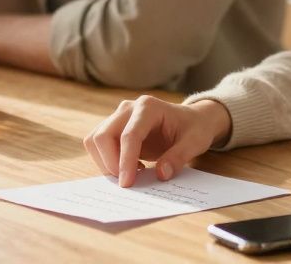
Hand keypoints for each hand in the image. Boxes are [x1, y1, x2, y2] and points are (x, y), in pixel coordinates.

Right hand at [84, 96, 231, 186]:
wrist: (191, 120)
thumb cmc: (194, 128)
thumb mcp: (195, 142)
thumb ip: (179, 157)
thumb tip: (161, 174)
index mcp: (149, 107)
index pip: (129, 135)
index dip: (125, 161)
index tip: (127, 183)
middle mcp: (129, 108)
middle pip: (103, 135)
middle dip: (110, 163)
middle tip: (128, 182)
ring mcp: (119, 116)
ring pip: (95, 140)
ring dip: (105, 162)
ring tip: (130, 174)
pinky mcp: (114, 128)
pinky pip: (98, 145)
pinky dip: (106, 160)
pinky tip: (129, 168)